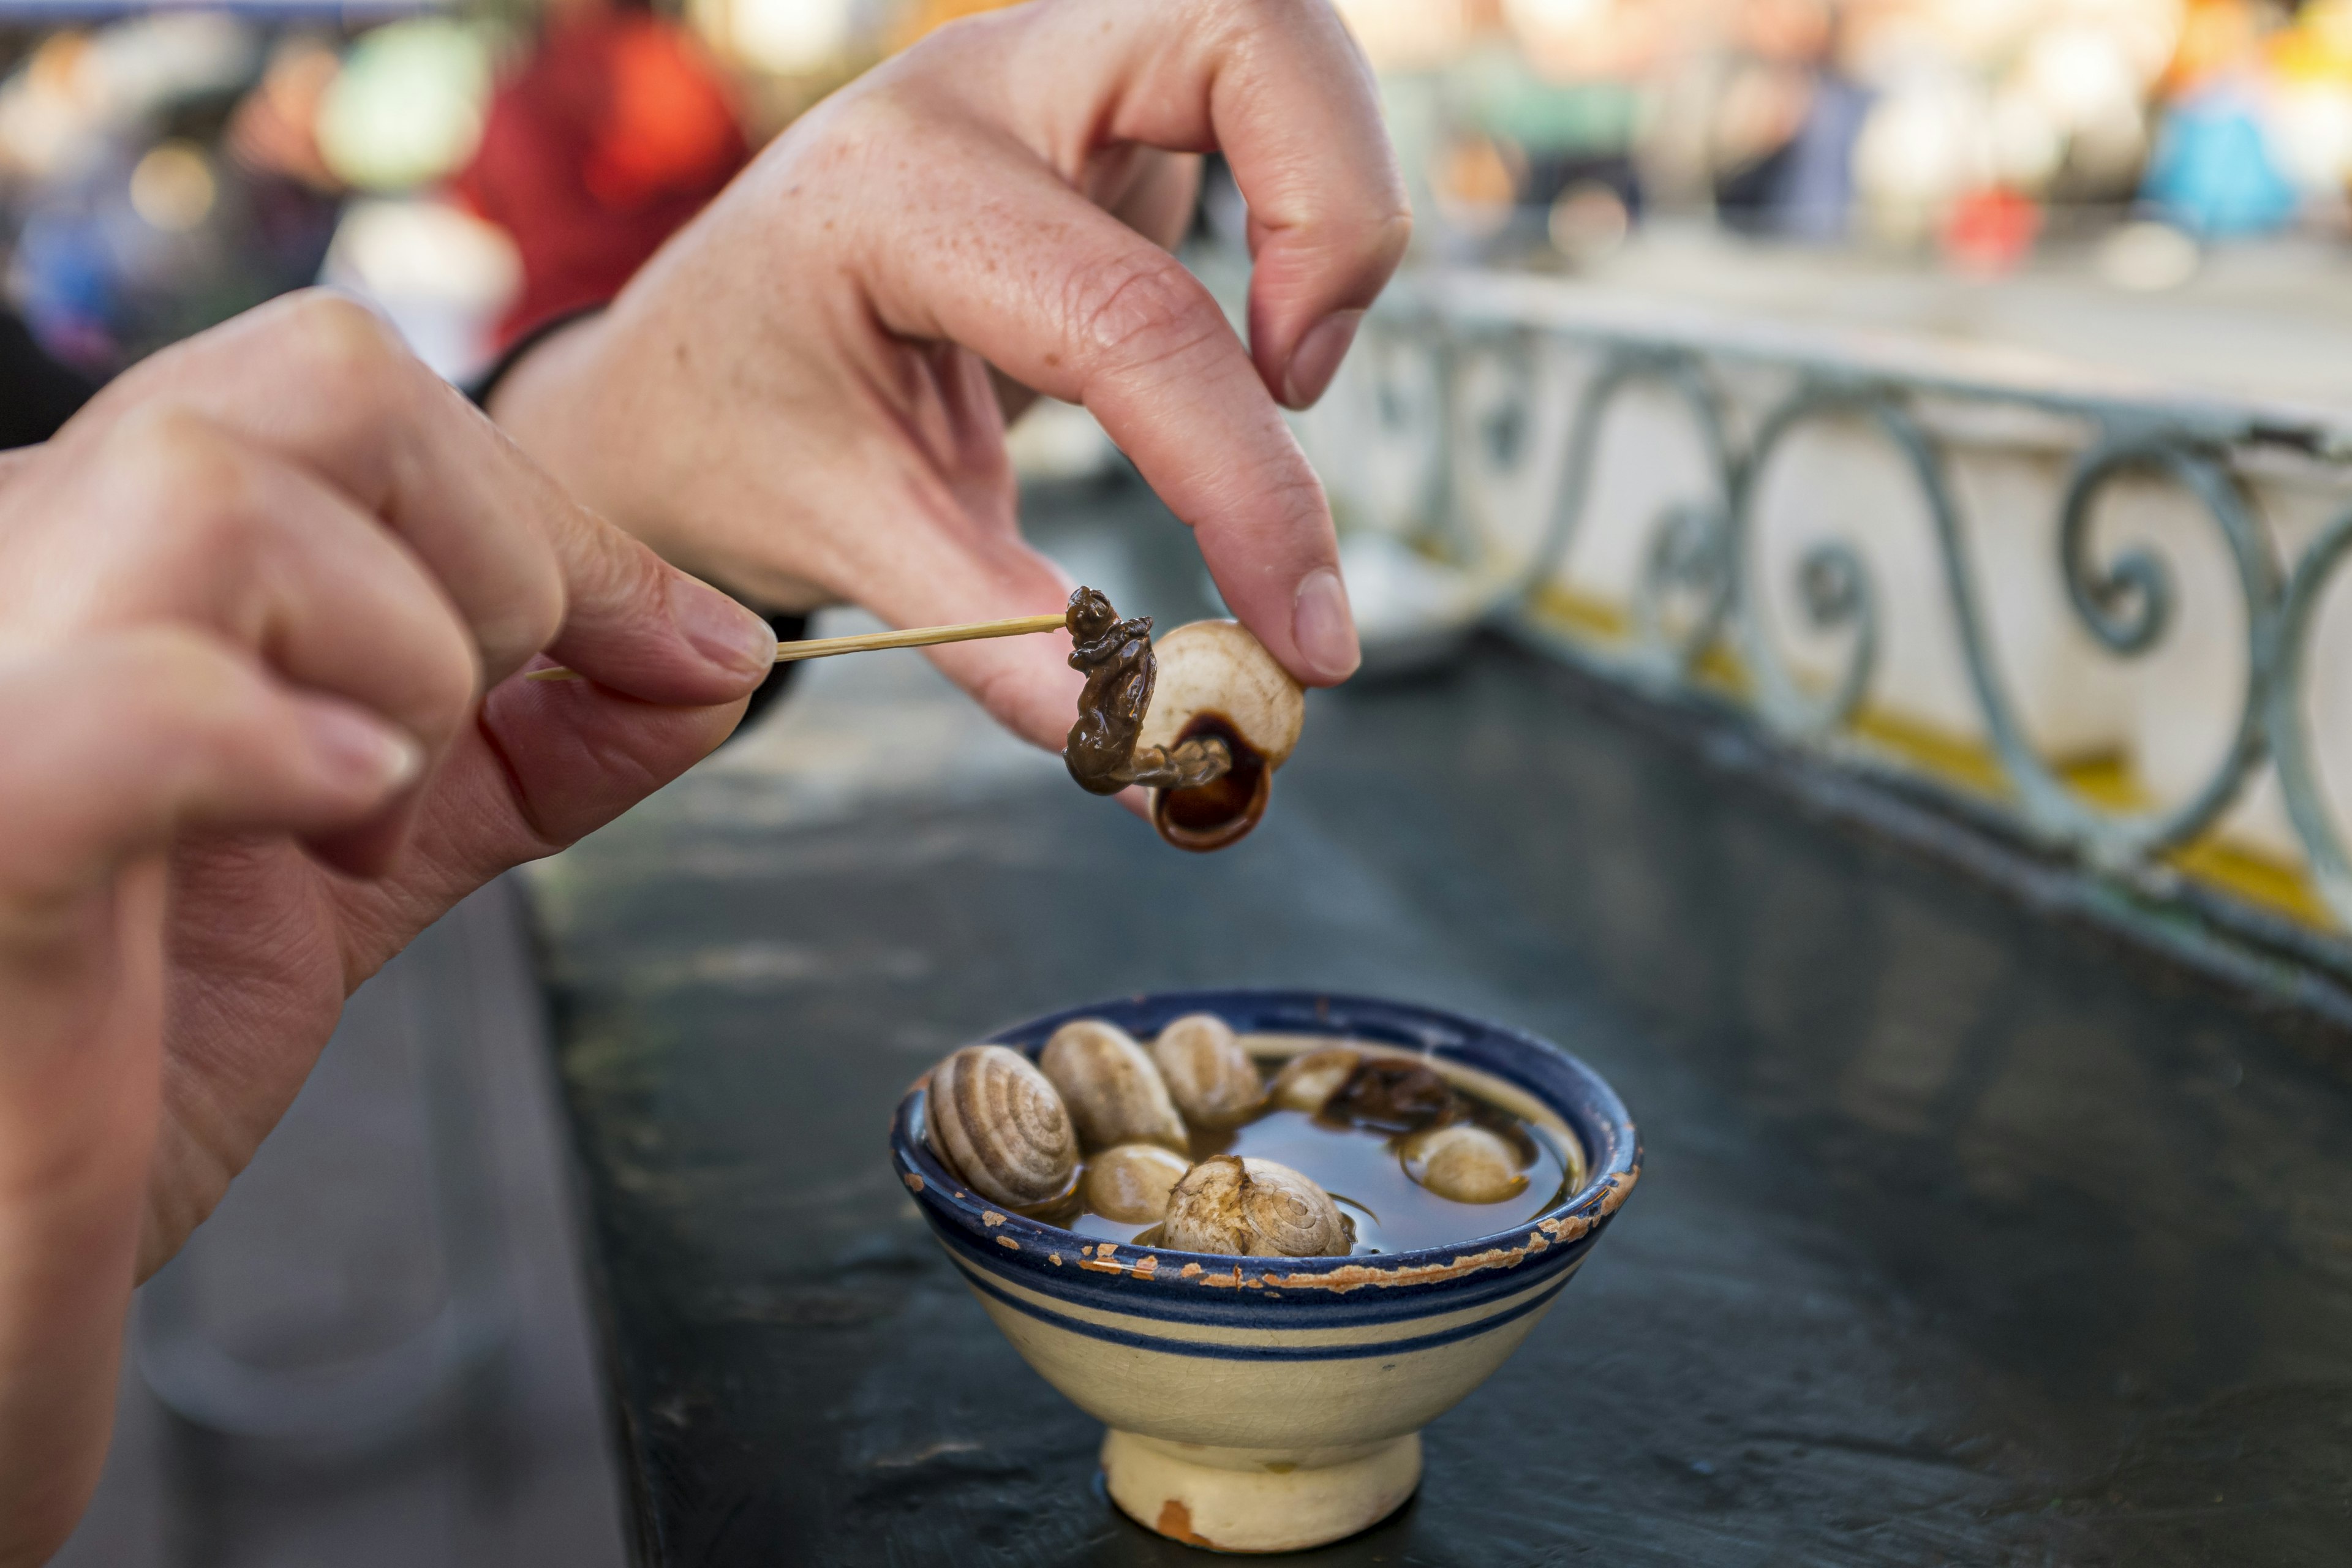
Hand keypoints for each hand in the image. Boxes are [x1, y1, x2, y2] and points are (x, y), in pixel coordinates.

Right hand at [0, 293, 772, 1565]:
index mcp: (102, 548)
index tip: (679, 651)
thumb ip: (530, 749)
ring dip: (398, 668)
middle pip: (326, 377)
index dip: (560, 522)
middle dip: (499, 558)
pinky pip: (139, 697)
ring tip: (348, 824)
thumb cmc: (119, 1043)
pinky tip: (332, 813)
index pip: (359, 393)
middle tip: (464, 744)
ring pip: (236, 499)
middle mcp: (15, 562)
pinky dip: (279, 743)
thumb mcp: (358, 858)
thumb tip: (715, 658)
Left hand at [490, 0, 1408, 755]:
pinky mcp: (1101, 96)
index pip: (1133, 324)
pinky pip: (1257, 101)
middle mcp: (979, 87)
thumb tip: (1157, 765)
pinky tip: (1240, 338)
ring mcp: (1048, 70)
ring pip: (1273, 37)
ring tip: (1277, 373)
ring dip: (1334, 202)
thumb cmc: (734, 444)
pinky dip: (1303, 204)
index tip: (1307, 636)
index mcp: (891, 198)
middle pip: (1249, 34)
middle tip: (1300, 389)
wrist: (668, 367)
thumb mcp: (852, 545)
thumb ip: (1010, 652)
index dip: (1251, 492)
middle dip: (1340, 217)